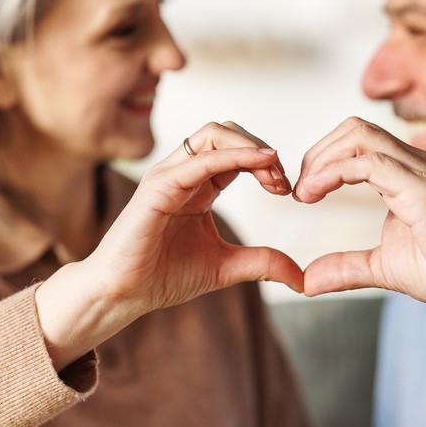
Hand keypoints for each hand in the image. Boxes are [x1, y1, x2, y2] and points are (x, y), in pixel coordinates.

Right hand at [38, 122, 301, 368]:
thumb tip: (302, 278)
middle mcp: (183, 172)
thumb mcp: (226, 267)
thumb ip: (263, 263)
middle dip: (261, 148)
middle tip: (283, 181)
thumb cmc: (162, 276)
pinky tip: (258, 165)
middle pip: (227, 131)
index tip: (287, 190)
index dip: (266, 163)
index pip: (237, 151)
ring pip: (212, 133)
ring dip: (250, 146)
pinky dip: (232, 156)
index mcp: (199, 185)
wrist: (123, 295)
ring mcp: (168, 175)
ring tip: (273, 173)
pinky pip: (198, 161)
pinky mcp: (157, 187)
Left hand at [294, 117, 425, 309]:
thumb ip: (345, 268)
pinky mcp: (421, 188)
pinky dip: (333, 172)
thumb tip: (307, 280)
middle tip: (301, 191)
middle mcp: (414, 164)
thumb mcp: (383, 267)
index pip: (358, 141)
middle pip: (354, 128)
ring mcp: (419, 171)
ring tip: (306, 192)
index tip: (304, 193)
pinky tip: (315, 195)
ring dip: (322, 159)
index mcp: (406, 173)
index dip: (324, 159)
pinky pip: (369, 162)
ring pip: (359, 135)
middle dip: (318, 153)